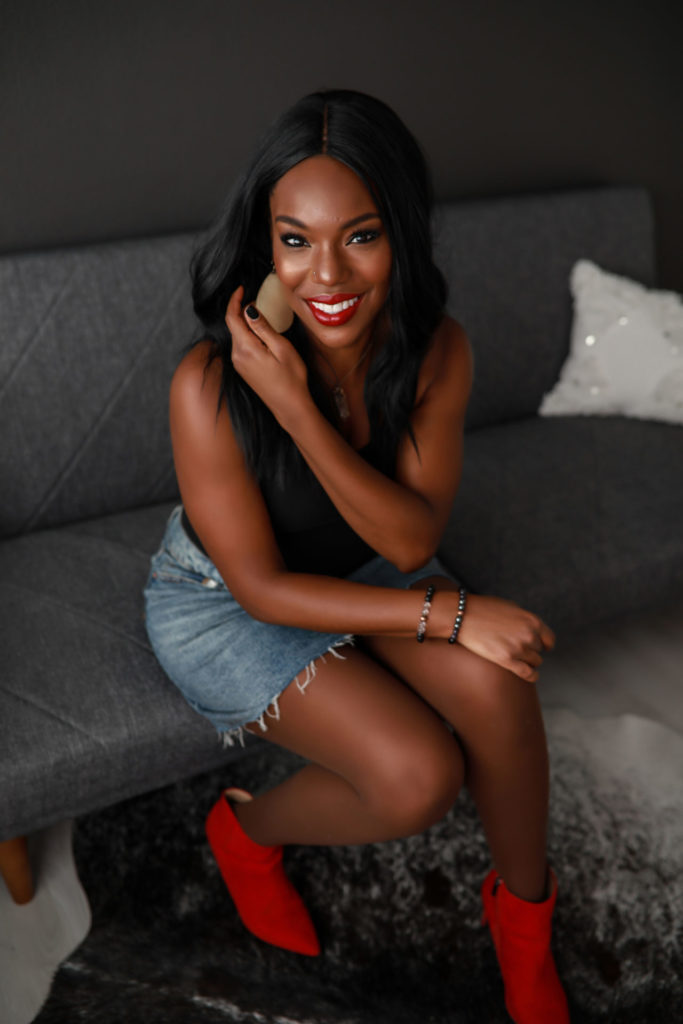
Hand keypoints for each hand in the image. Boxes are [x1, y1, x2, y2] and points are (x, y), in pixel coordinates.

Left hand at [225, 287, 310, 429]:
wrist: (290, 406)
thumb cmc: (291, 379)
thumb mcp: (282, 348)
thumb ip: (263, 327)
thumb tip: (249, 310)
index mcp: (245, 349)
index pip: (231, 318)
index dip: (234, 300)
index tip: (241, 288)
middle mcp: (237, 357)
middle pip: (233, 326)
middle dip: (241, 310)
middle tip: (258, 300)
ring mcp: (239, 364)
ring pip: (237, 336)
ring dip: (245, 323)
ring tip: (262, 316)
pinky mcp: (244, 370)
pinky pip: (241, 346)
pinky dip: (248, 335)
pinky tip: (261, 335)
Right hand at [436, 592, 554, 682]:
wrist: (463, 616)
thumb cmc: (484, 609)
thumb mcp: (511, 607)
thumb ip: (525, 620)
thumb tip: (533, 631)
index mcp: (532, 620)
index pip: (549, 639)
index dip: (545, 643)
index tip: (543, 647)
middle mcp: (529, 635)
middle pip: (539, 650)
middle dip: (531, 650)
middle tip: (518, 647)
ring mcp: (518, 648)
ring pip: (535, 662)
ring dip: (528, 660)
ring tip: (517, 657)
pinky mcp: (507, 660)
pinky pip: (528, 674)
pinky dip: (532, 675)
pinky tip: (531, 675)